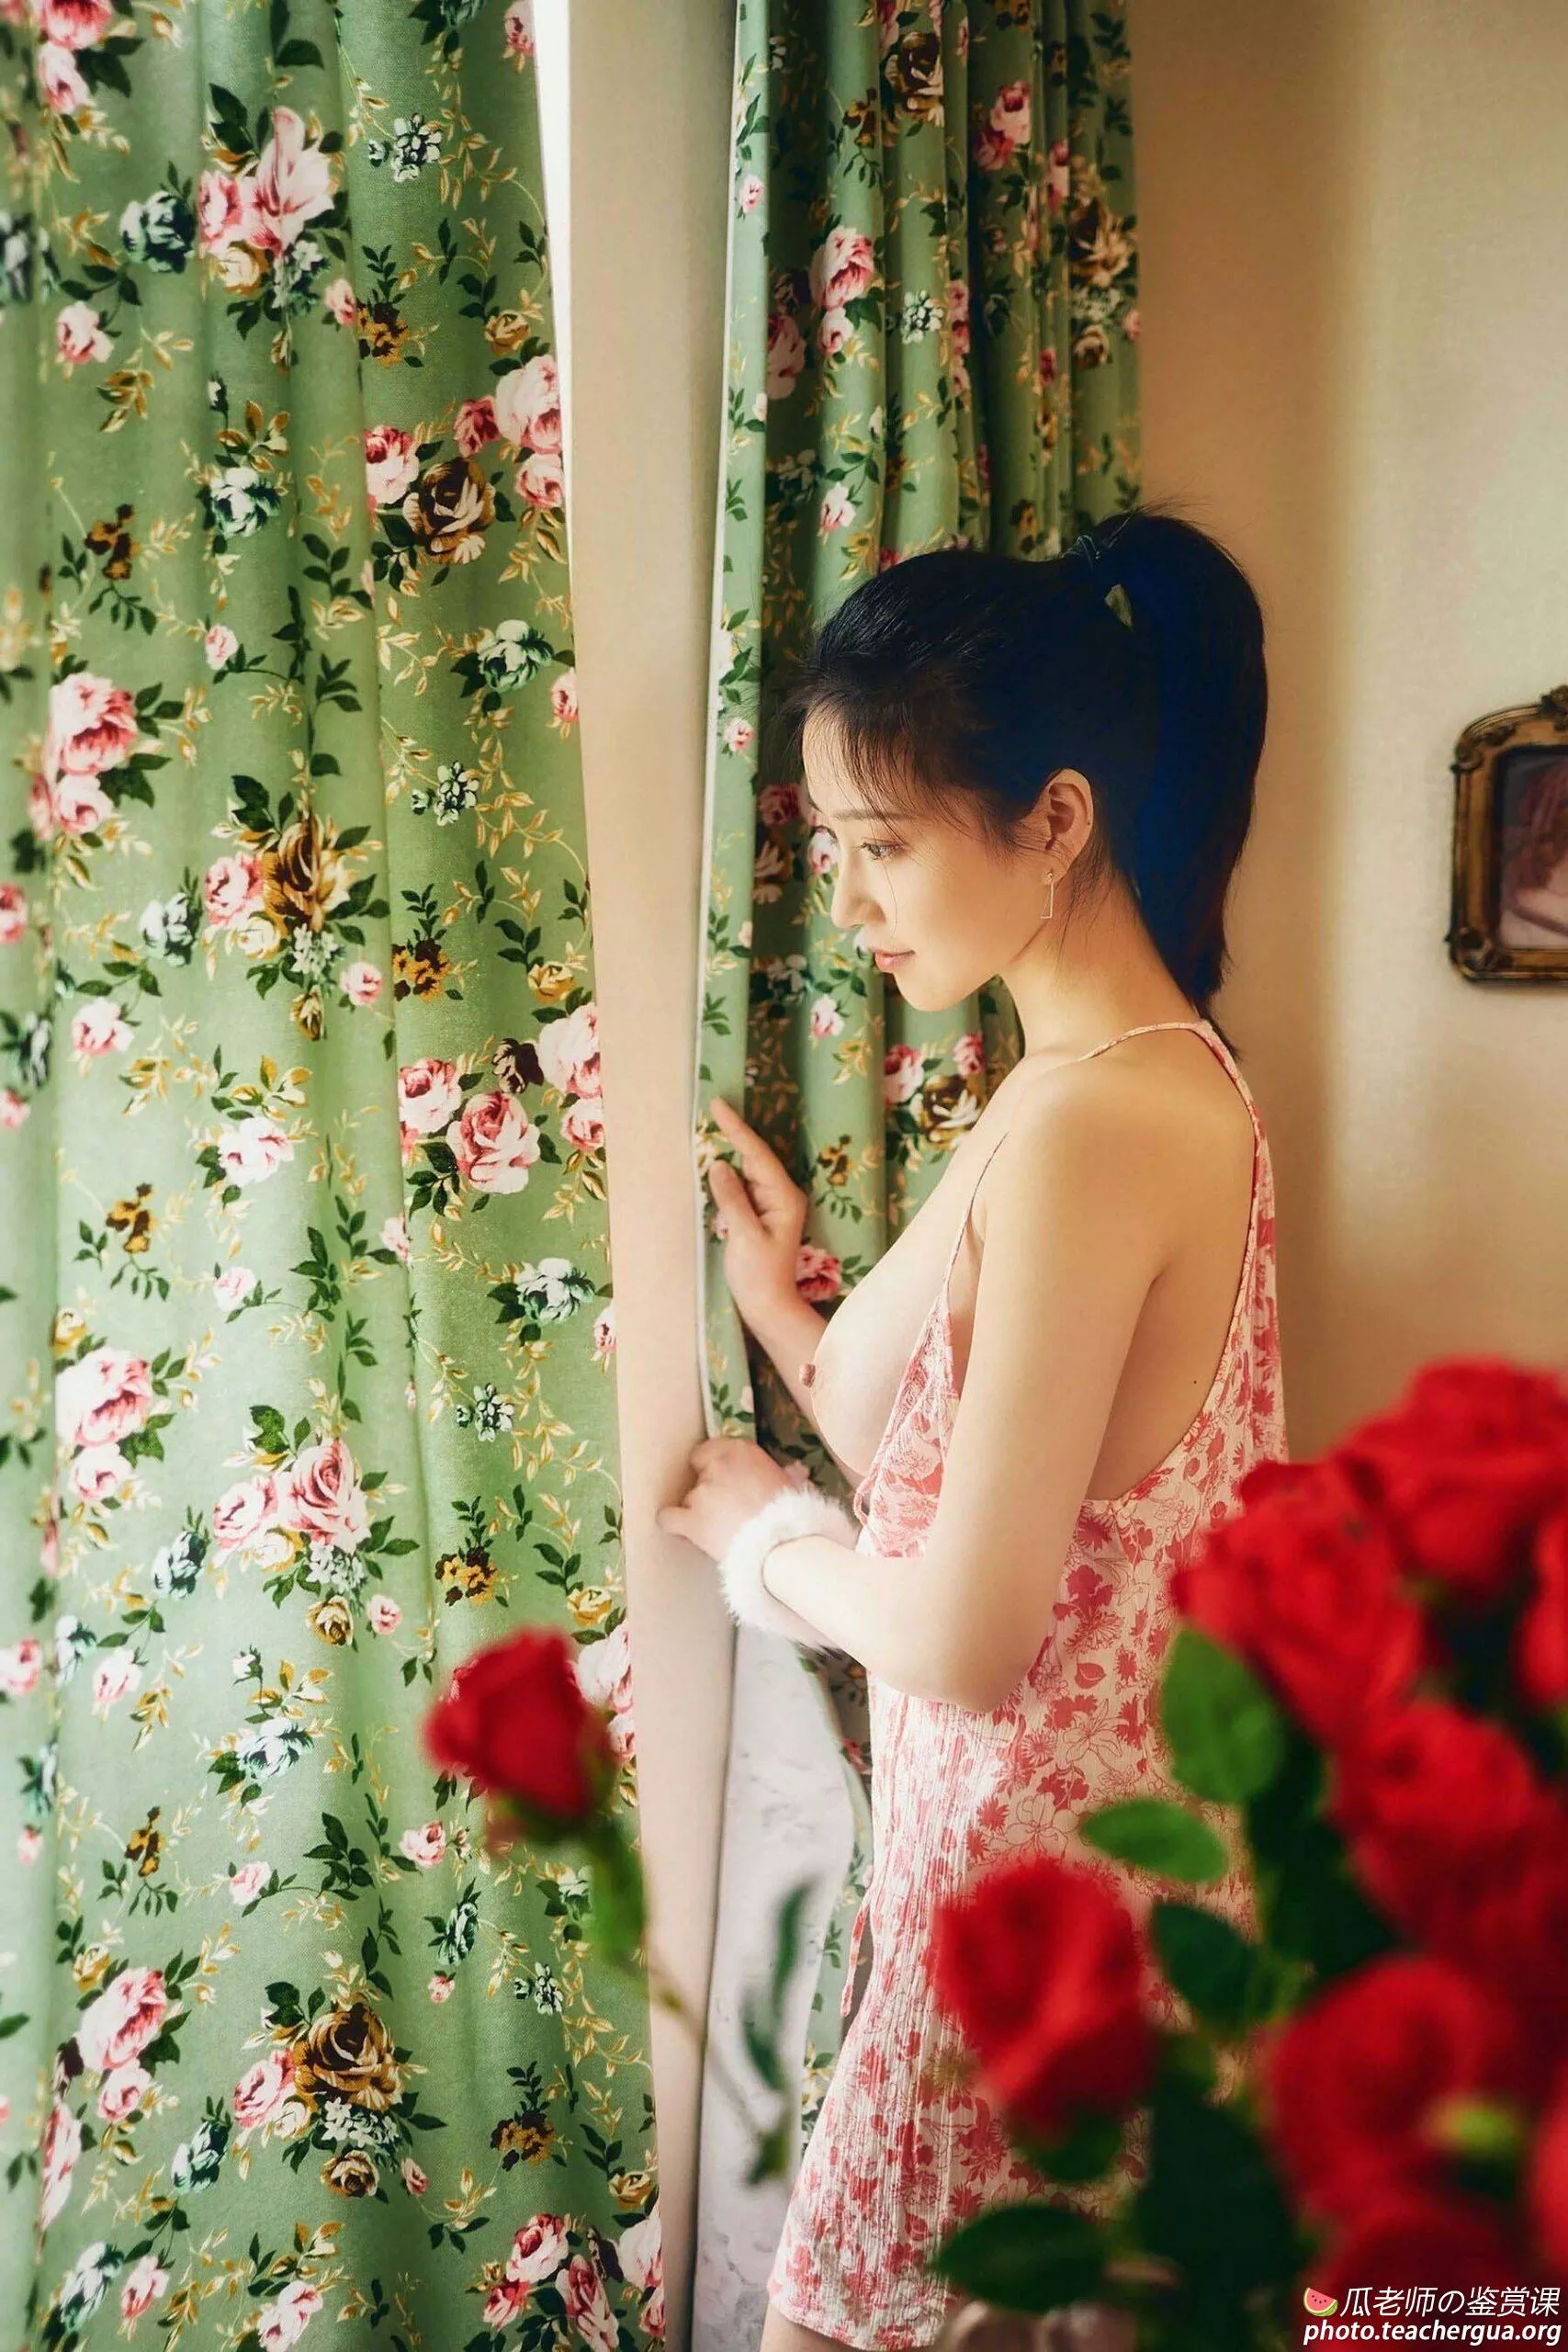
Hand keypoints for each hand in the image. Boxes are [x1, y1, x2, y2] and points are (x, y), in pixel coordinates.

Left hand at [656, 1435, 797, 1560]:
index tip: (724, 1478)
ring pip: (690, 1498)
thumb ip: (786, 1474)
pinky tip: (682, 1529)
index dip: (714, 1464)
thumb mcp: (792, 1486)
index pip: (711, 1449)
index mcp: (741, 1451)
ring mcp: (700, 1493)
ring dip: (700, 1510)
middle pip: (700, 1474)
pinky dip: (672, 1523)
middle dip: (711, 1488)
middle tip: (726, 1506)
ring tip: (720, 1528)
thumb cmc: (792, 1513)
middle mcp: (716, 1466)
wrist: (781, 1544)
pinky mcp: (690, 1520)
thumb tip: (797, 1470)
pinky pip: (668, 1518)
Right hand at [704, 1095, 808, 1330]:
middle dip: (735, 1132)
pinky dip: (729, 1170)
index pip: (757, 1155)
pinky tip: (717, 1157)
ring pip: (748, 1168)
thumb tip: (719, 1164)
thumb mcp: (743, 1236)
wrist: (767, 1306)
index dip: (737, 1129)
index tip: (719, 1105)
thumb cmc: (758, 1275)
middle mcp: (781, 1195)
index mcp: (784, 1197)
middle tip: (714, 1105)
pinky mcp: (760, 1213)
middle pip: (755, 1156)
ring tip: (713, 1122)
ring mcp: (771, 1203)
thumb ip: (732, 1199)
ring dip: (732, 1148)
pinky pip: (743, 1184)